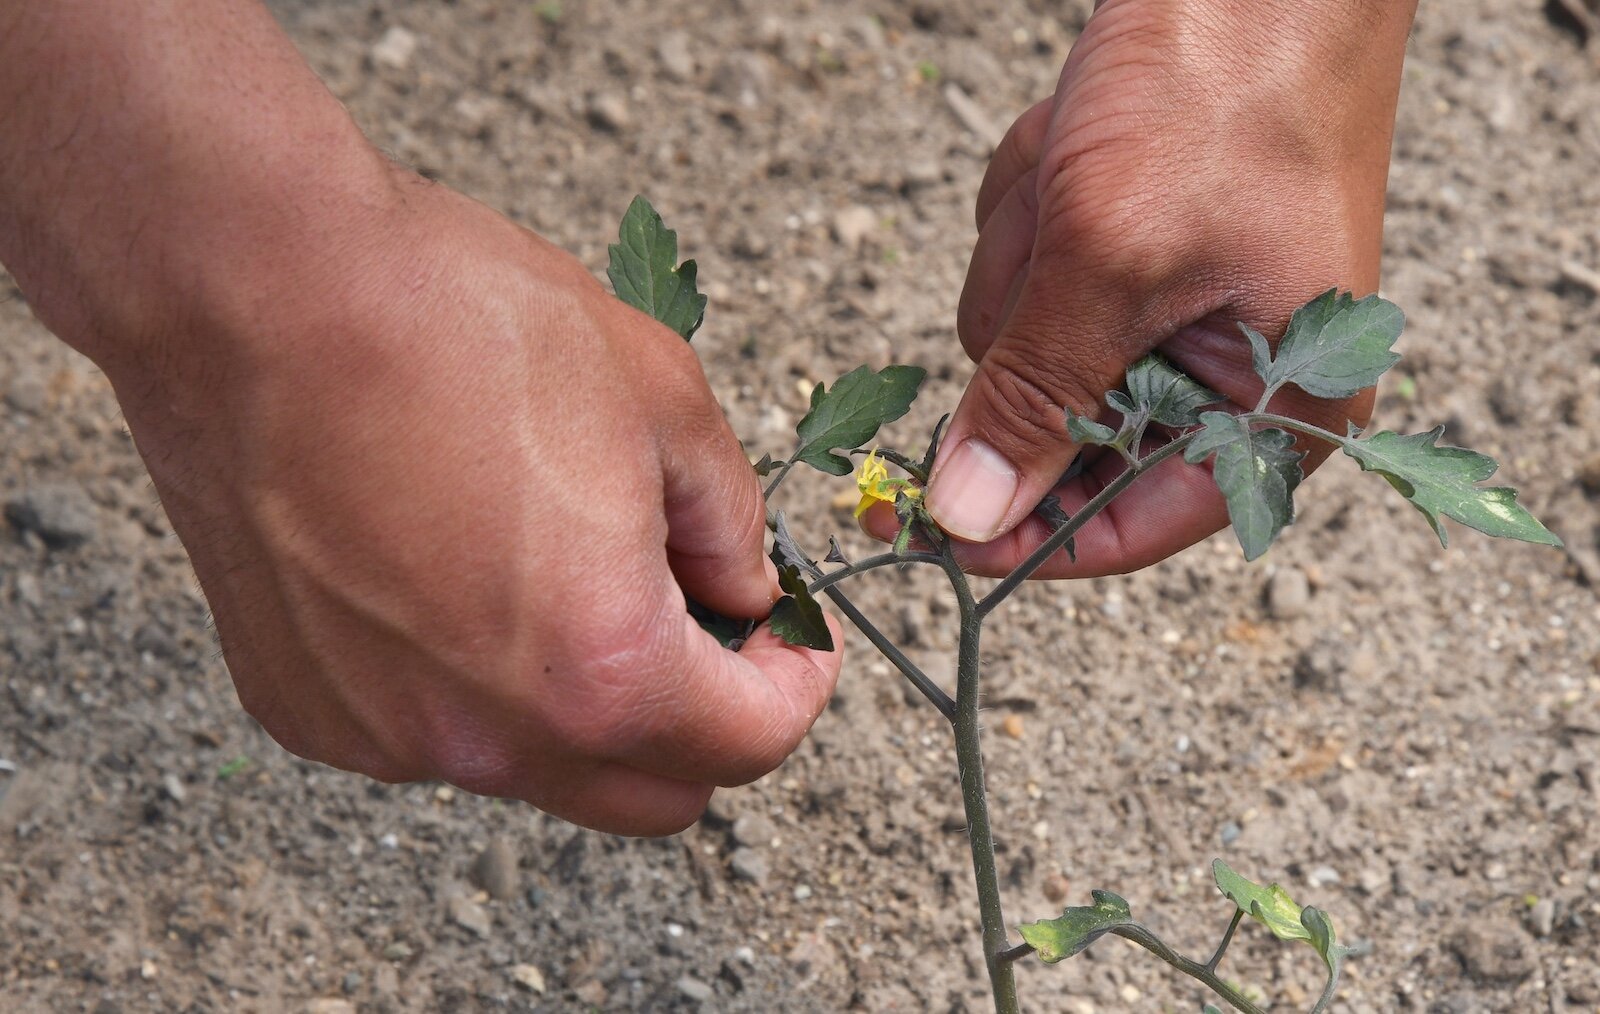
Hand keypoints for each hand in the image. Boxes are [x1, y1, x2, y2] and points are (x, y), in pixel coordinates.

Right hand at [107, 171, 840, 834]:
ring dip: (582, 704)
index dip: (794, 685)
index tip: (791, 641)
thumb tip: (745, 591)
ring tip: (562, 571)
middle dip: (702, 722)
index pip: (748, 746)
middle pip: (654, 796)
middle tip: (702, 623)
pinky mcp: (305, 710)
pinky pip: (432, 733)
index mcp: (601, 670)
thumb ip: (733, 528)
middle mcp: (489, 737)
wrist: (256, 291)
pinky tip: (452, 574)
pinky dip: (472, 685)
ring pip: (540, 768)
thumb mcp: (663, 399)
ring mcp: (386, 734)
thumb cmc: (452, 327)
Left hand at [884, 0, 1415, 576]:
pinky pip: (1026, 270)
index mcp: (1273, 411)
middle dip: (1037, 327)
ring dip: (1030, 253)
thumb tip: (968, 517)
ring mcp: (1166, 311)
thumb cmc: (1228, 96)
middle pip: (1057, 426)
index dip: (1024, 534)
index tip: (930, 519)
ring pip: (1022, 340)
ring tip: (1087, 173)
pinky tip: (1076, 149)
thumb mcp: (1112, 261)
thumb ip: (1035, 398)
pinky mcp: (1120, 255)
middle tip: (1072, 237)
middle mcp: (1226, 376)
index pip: (1126, 527)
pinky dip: (1031, 209)